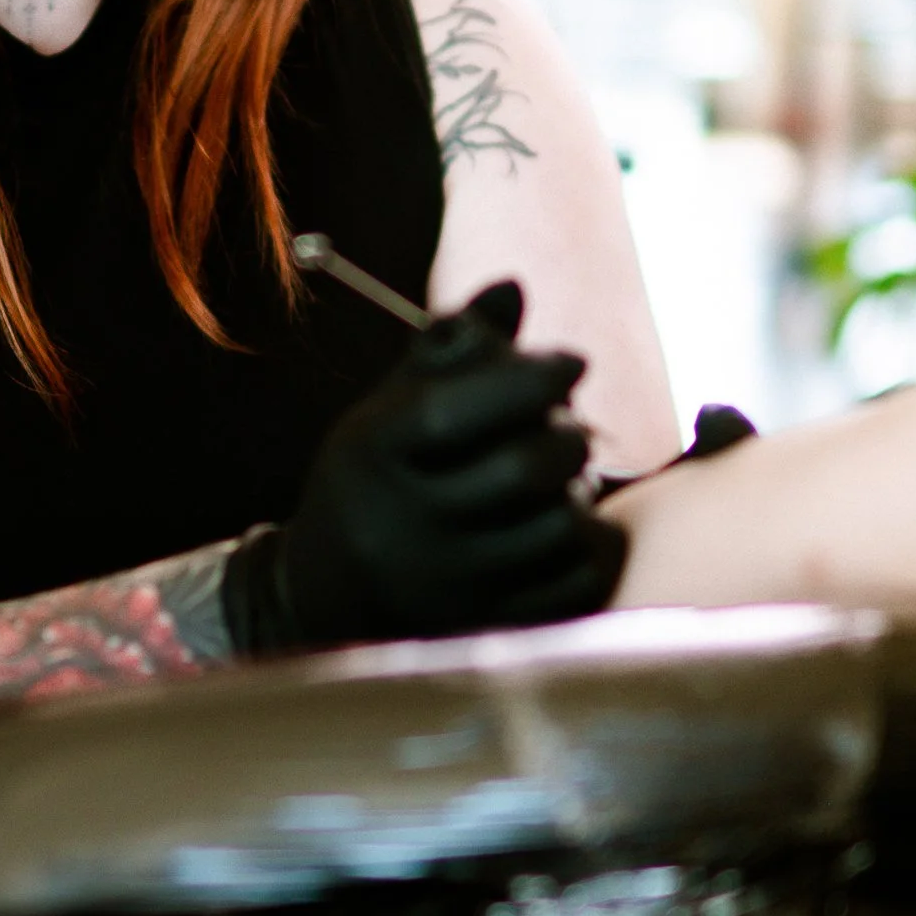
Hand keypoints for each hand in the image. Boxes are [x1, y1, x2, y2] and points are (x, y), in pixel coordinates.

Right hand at [226, 282, 629, 654]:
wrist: (327, 594)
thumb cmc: (379, 477)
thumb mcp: (391, 410)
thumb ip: (450, 349)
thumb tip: (513, 287)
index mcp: (373, 454)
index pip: (455, 412)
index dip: (526, 379)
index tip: (573, 361)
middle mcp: (401, 525)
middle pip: (520, 470)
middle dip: (567, 434)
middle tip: (572, 425)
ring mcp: (443, 586)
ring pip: (556, 526)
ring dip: (578, 492)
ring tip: (562, 482)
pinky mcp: (482, 629)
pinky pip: (573, 581)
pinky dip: (588, 545)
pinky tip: (567, 528)